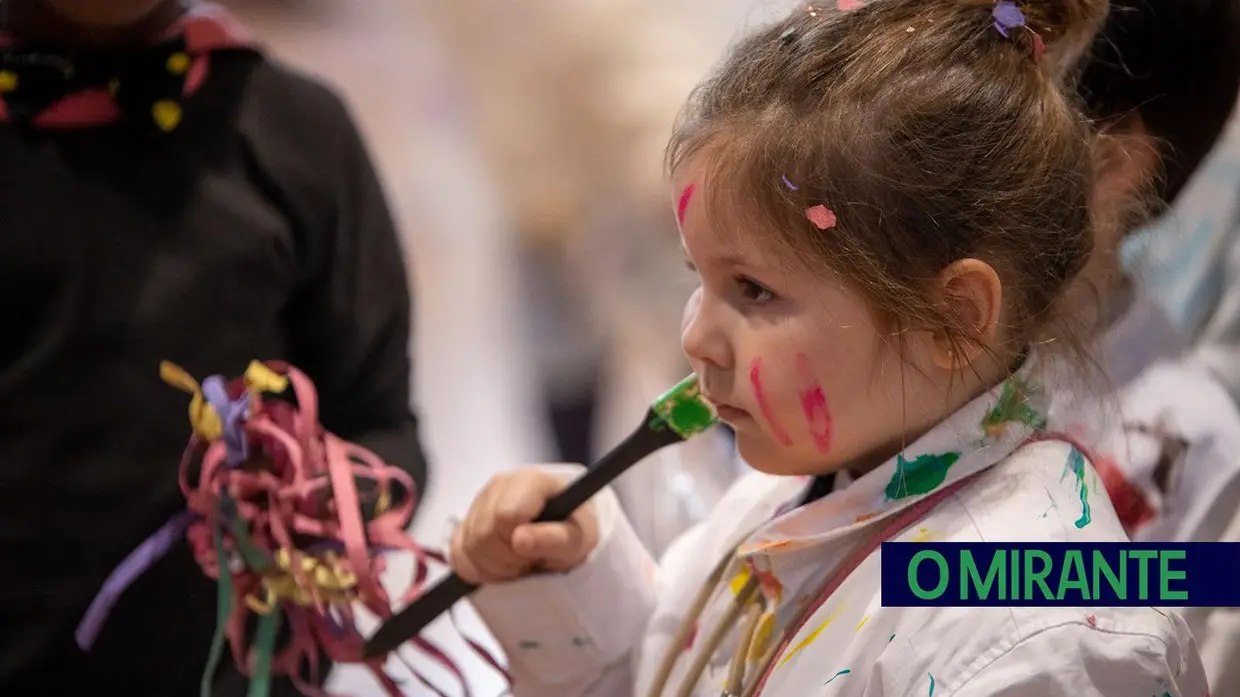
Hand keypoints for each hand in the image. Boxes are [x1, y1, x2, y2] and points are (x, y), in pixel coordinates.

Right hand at [451, 468, 599, 583]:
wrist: (563, 532)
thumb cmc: (572, 531)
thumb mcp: (577, 540)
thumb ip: (553, 538)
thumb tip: (521, 538)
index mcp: (530, 480)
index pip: (506, 515)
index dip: (518, 539)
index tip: (535, 546)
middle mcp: (501, 484)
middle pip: (483, 533)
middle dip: (507, 558)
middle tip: (529, 560)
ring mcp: (479, 502)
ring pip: (468, 547)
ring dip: (495, 567)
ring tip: (519, 562)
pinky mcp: (465, 522)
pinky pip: (457, 556)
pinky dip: (480, 570)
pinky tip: (502, 563)